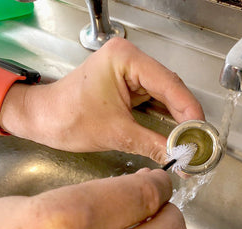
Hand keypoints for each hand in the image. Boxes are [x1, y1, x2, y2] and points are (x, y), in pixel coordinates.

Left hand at [0, 38, 204, 163]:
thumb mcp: (115, 133)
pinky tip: (172, 135)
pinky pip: (151, 101)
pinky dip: (161, 119)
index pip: (169, 83)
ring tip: (187, 143)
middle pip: (169, 88)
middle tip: (197, 143)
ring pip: (162, 96)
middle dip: (183, 118)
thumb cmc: (64, 117)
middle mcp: (128, 59)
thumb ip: (153, 144)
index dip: (189, 110)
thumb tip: (180, 157)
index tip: (201, 133)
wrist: (40, 119)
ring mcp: (127, 71)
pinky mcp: (125, 85)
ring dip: (174, 120)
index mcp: (124, 59)